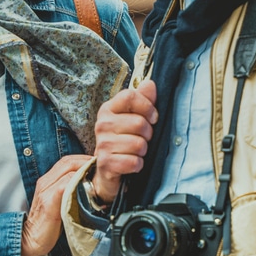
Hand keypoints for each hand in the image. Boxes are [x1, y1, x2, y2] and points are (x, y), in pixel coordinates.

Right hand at [22, 154, 91, 255]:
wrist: (30, 239)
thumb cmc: (49, 224)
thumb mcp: (60, 202)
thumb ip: (70, 191)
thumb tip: (94, 187)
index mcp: (47, 181)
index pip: (67, 161)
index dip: (84, 159)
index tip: (98, 165)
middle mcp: (45, 182)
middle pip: (68, 161)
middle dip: (87, 162)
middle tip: (101, 169)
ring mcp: (46, 191)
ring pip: (68, 170)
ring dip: (85, 171)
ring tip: (98, 178)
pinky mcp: (49, 201)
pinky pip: (65, 184)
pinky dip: (78, 183)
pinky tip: (88, 189)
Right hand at [91, 80, 158, 202]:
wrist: (108, 171)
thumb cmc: (124, 141)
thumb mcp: (133, 118)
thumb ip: (143, 100)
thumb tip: (150, 84)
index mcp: (109, 109)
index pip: (130, 96)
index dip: (147, 106)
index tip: (153, 117)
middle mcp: (102, 124)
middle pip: (139, 123)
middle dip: (148, 134)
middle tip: (143, 139)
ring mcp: (102, 144)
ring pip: (138, 144)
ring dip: (143, 151)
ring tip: (136, 152)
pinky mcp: (106, 163)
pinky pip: (134, 162)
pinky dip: (138, 165)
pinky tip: (132, 164)